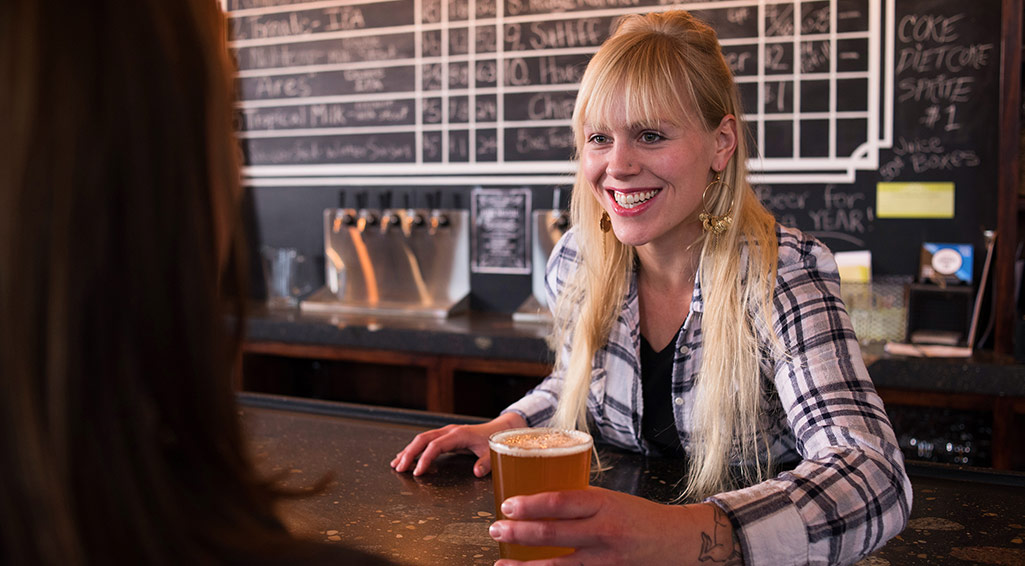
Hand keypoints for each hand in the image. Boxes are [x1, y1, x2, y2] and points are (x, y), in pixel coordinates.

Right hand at [390, 412, 525, 476]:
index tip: (418, 472)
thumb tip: (477, 472)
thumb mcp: (493, 452)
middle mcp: (449, 431)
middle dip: (409, 453)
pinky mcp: (445, 437)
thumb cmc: (494, 440)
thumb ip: (486, 462)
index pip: (435, 446)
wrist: (498, 429)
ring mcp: (446, 433)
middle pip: (423, 440)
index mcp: (458, 434)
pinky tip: (405, 457)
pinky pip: (426, 442)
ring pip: (421, 439)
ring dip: (408, 451)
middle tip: (399, 468)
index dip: (425, 459)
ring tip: (396, 464)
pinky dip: (414, 449)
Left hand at [488, 487, 741, 565]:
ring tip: (501, 562)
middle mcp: (603, 532)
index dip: (531, 504)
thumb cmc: (640, 517)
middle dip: (518, 532)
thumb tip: (540, 502)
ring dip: (525, 565)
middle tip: (495, 529)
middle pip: (553, 533)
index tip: (508, 505)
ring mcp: (605, 559)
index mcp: (603, 504)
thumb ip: (580, 502)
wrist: (677, 542)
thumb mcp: (611, 499)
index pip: (560, 501)